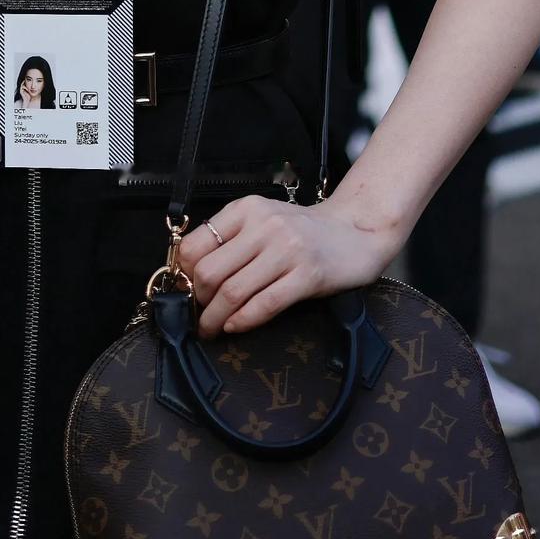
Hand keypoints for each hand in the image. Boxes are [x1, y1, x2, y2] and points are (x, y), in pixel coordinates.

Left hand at [178, 196, 395, 339]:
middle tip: (199, 316)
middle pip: (210, 272)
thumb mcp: (262, 221)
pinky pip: (265, 304)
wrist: (355, 232)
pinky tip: (235, 327)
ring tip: (211, 329)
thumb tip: (189, 274)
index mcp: (246, 209)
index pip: (196, 244)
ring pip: (234, 291)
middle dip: (198, 302)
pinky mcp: (308, 275)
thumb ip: (231, 239)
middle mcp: (264, 225)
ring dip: (215, 319)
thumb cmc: (302, 231)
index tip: (184, 292)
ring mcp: (287, 250)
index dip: (184, 275)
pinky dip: (243, 320)